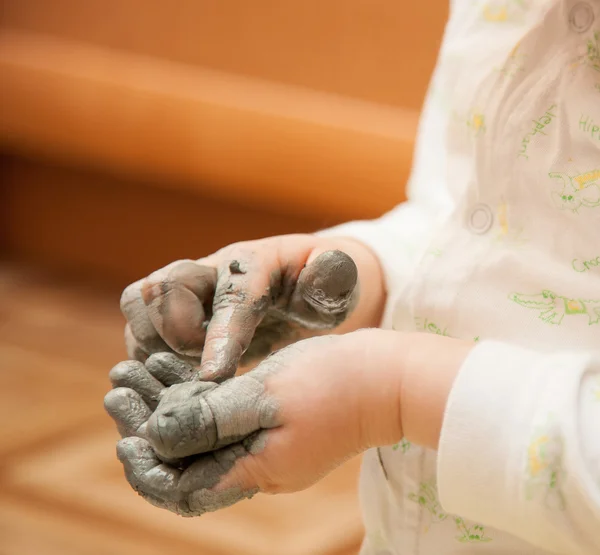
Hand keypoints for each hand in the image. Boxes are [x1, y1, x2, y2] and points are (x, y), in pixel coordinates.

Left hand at [105, 330, 404, 516]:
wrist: (389, 376)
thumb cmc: (334, 383)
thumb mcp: (265, 397)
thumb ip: (208, 420)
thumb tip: (155, 440)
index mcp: (253, 470)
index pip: (182, 488)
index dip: (146, 466)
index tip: (123, 429)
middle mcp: (255, 465)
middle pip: (187, 455)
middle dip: (147, 422)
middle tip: (118, 383)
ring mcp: (267, 443)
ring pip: (203, 430)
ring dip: (167, 401)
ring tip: (134, 368)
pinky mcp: (273, 421)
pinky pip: (223, 413)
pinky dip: (195, 393)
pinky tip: (173, 367)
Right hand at [120, 234, 383, 381]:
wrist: (305, 287)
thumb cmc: (324, 287)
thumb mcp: (339, 282)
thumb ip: (331, 279)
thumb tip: (323, 274)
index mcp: (253, 264)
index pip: (229, 296)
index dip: (219, 336)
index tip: (215, 378)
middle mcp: (211, 272)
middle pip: (158, 289)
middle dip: (169, 334)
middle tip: (199, 371)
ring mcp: (190, 292)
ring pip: (139, 307)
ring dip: (151, 349)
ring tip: (181, 381)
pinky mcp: (179, 315)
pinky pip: (142, 331)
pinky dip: (148, 360)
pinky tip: (177, 385)